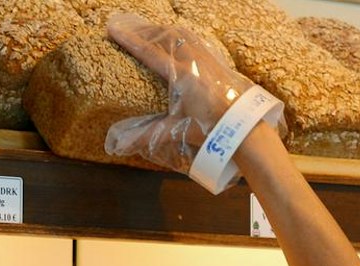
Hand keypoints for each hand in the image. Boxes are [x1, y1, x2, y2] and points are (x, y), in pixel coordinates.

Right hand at [104, 12, 274, 188]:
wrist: (246, 127)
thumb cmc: (210, 130)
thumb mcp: (176, 132)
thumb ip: (146, 135)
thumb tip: (117, 145)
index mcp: (182, 76)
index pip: (149, 52)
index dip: (129, 39)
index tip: (113, 28)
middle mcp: (194, 61)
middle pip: (164, 36)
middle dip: (141, 30)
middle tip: (123, 27)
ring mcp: (207, 58)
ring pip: (180, 34)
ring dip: (160, 31)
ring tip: (145, 31)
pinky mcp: (217, 60)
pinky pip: (194, 39)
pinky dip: (177, 35)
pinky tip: (174, 38)